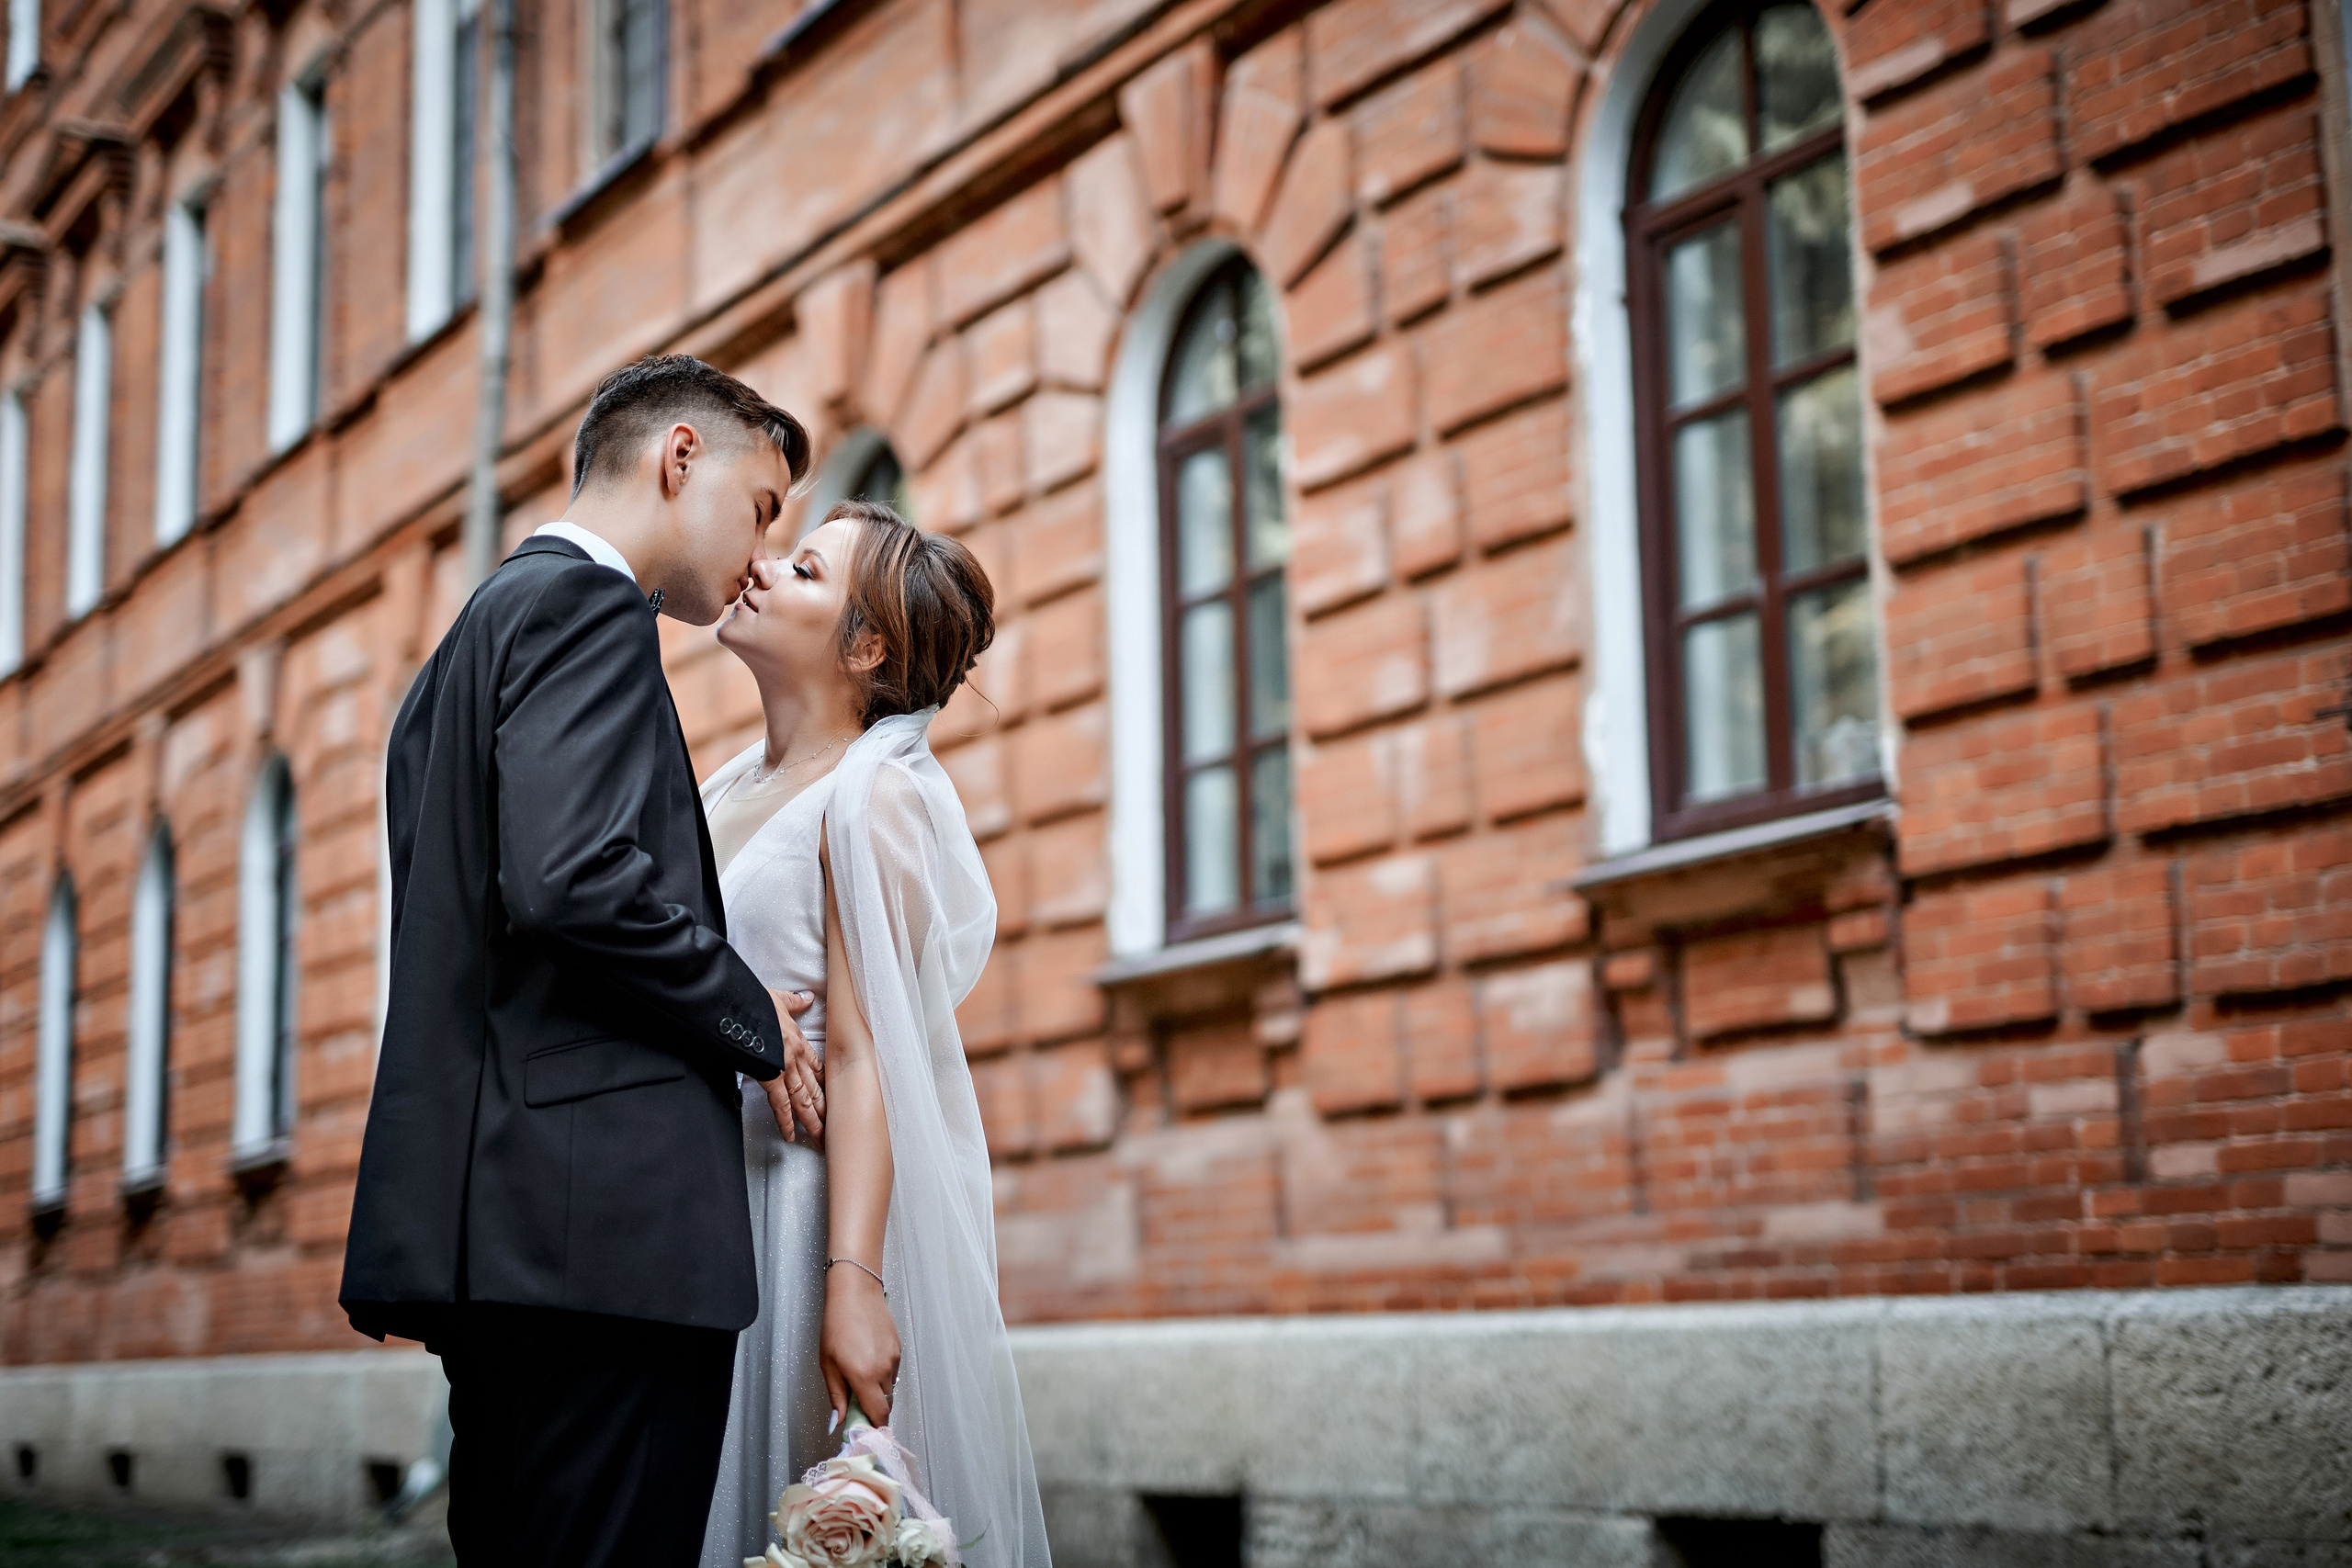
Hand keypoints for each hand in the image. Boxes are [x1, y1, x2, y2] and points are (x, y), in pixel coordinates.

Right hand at [761, 988, 822, 1141]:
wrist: (739, 1007)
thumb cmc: (755, 1002)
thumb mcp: (779, 999)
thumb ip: (794, 1001)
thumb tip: (805, 997)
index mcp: (798, 1041)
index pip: (817, 1067)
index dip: (826, 1084)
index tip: (833, 1096)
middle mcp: (795, 1058)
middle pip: (815, 1089)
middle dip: (825, 1110)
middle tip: (834, 1126)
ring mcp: (784, 1069)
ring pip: (804, 1100)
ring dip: (812, 1121)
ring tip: (820, 1137)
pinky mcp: (769, 1077)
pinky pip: (781, 1105)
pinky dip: (786, 1121)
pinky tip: (790, 1134)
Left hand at [820, 1261, 899, 1428]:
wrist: (855, 1293)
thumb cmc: (836, 1326)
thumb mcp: (828, 1365)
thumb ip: (836, 1397)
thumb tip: (838, 1422)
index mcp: (864, 1377)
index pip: (878, 1415)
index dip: (875, 1428)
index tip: (867, 1433)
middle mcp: (884, 1370)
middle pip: (885, 1403)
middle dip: (873, 1409)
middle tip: (856, 1404)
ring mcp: (894, 1359)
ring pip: (889, 1387)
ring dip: (877, 1390)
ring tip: (859, 1374)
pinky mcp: (898, 1348)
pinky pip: (892, 1371)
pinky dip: (881, 1374)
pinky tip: (868, 1359)